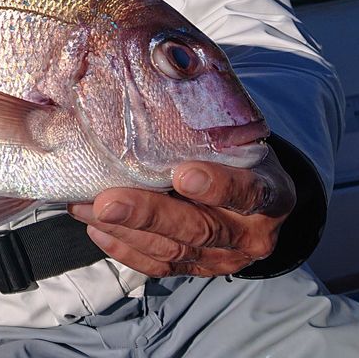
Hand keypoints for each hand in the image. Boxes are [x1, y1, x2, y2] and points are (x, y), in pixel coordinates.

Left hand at [67, 150, 295, 277]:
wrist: (260, 198)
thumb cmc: (241, 158)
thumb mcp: (240, 142)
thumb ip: (209, 134)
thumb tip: (156, 88)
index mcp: (271, 194)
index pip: (249, 192)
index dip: (217, 186)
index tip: (183, 175)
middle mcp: (252, 234)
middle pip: (199, 229)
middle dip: (149, 215)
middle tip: (108, 201)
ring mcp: (225, 258)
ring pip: (173, 251)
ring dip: (126, 230)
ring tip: (87, 207)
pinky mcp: (200, 269)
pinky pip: (160, 267)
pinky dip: (125, 249)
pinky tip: (97, 228)